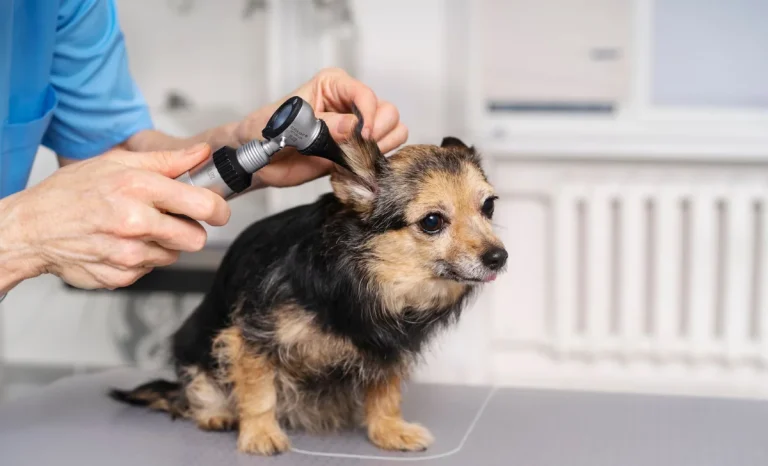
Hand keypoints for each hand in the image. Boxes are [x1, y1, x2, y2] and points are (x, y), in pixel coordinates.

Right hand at [0, 144, 229, 289]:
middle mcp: (135, 222)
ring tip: (136, 229)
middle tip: (170, 220)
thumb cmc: (71, 192)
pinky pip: (150, 269)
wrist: (32, 228)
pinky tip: (121, 244)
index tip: (217, 210)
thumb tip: (202, 153)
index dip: (218, 208)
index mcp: (138, 188)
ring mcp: (128, 253)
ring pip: (174, 255)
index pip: (202, 205)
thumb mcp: (117, 163)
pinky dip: (142, 259)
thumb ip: (166, 160)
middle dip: (189, 230)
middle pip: (196, 238)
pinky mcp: (121, 276)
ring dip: (163, 244)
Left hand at [234, 68, 408, 187]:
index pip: (365, 94)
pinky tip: (354, 167)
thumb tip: (353, 127)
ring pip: (393, 131)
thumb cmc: (265, 131)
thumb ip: (323, 125)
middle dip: (378, 133)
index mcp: (333, 85)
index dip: (368, 115)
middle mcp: (349, 103)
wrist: (257, 159)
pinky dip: (377, 162)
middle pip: (388, 112)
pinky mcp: (357, 151)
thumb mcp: (290, 124)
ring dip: (381, 148)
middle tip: (357, 149)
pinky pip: (385, 153)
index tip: (361, 135)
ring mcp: (356, 128)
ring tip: (354, 158)